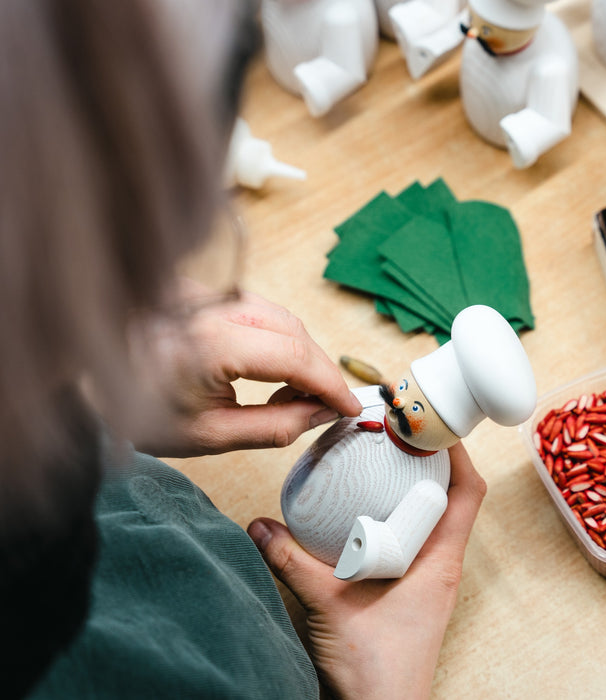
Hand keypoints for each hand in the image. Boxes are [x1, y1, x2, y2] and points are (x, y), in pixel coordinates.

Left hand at [127, 281, 361, 456]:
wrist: (88, 380)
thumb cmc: (136, 411)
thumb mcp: (210, 435)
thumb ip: (276, 427)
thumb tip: (322, 413)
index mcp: (207, 344)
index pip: (293, 355)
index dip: (330, 381)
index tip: (349, 404)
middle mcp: (209, 306)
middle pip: (292, 328)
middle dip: (318, 367)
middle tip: (326, 404)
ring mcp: (204, 291)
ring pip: (278, 315)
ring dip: (299, 352)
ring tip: (294, 393)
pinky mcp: (201, 289)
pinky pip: (257, 309)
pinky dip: (276, 338)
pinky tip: (270, 368)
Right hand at [248, 442, 486, 699]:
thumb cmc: (376, 669)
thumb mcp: (328, 604)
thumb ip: (291, 560)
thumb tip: (260, 524)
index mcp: (439, 562)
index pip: (467, 493)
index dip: (456, 453)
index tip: (432, 424)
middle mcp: (441, 565)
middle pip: (453, 497)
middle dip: (434, 461)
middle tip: (401, 433)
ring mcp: (428, 578)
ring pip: (433, 517)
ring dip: (416, 487)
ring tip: (386, 460)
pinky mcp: (411, 589)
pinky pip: (412, 539)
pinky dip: (396, 514)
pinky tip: (366, 509)